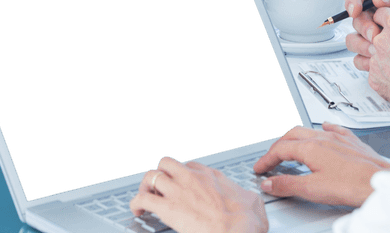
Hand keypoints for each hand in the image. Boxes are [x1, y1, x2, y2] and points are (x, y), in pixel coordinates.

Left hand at [130, 157, 267, 232]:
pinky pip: (142, 199)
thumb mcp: (253, 203)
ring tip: (146, 198)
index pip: (189, 166)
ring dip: (146, 187)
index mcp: (211, 176)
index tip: (181, 185)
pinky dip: (136, 204)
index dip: (182, 176)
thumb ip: (247, 197)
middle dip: (161, 175)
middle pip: (166, 164)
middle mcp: (192, 178)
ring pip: (151, 176)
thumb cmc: (245, 223)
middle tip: (161, 190)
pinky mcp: (166, 207)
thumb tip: (250, 200)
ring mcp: (178, 190)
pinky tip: (138, 211)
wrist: (235, 232)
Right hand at [253, 123, 389, 207]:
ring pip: (311, 131)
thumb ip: (287, 184)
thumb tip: (269, 183)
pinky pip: (334, 129)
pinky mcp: (352, 142)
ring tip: (290, 148)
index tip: (260, 168)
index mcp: (311, 147)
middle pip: (292, 136)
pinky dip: (323, 129)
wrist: (379, 182)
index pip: (280, 149)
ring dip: (296, 138)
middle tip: (270, 159)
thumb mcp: (312, 189)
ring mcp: (339, 138)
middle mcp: (323, 138)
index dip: (267, 159)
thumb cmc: (352, 184)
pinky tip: (325, 128)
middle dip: (278, 146)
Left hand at [362, 8, 389, 114]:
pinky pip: (371, 71)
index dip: (387, 17)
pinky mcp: (374, 79)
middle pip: (370, 31)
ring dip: (378, 52)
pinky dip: (381, 72)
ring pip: (367, 51)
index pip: (379, 12)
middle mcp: (381, 39)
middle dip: (380, 34)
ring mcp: (375, 60)